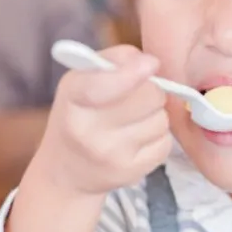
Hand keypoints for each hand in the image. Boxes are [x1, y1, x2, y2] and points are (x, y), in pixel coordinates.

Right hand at [40, 45, 172, 194]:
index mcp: (73, 97)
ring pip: (161, 119)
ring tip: (133, 120)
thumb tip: (150, 63)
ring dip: (154, 115)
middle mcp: (87, 129)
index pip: (103, 85)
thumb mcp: (82, 78)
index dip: (132, 73)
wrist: (67, 170)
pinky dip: (157, 137)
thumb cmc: (79, 114)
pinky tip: (138, 139)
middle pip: (149, 96)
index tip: (151, 64)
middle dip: (151, 90)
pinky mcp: (130, 172)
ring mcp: (109, 154)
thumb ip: (115, 60)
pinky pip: (165, 143)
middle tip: (137, 96)